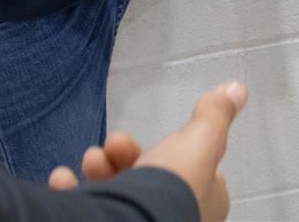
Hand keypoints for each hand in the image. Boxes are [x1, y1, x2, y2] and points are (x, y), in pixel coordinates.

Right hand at [49, 81, 246, 221]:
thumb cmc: (173, 187)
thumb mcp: (203, 139)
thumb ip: (215, 114)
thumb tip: (237, 90)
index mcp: (203, 203)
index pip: (189, 174)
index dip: (171, 153)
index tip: (155, 136)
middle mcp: (174, 218)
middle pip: (147, 181)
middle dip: (124, 156)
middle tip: (112, 144)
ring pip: (116, 195)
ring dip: (99, 170)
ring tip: (90, 159)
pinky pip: (86, 208)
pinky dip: (70, 193)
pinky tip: (61, 180)